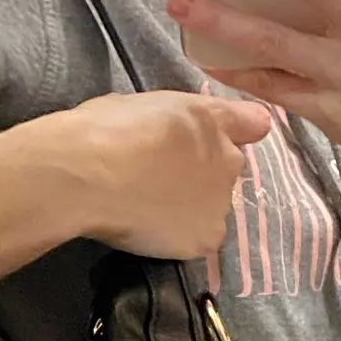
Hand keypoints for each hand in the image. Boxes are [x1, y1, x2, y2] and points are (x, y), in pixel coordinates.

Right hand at [35, 91, 272, 259]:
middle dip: (200, 174)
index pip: (251, 124)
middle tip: (157, 177)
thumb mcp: (148, 101)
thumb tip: (220, 123)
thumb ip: (184, 114)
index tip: (214, 139)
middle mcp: (230, 161)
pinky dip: (179, 237)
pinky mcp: (206, 238)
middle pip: (224, 171)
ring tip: (148, 206)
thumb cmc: (108, 129)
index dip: (235, 130)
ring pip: (211, 207)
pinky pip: (198, 239)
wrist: (88, 173)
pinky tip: (149, 228)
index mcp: (214, 120)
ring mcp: (221, 202)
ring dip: (190, 208)